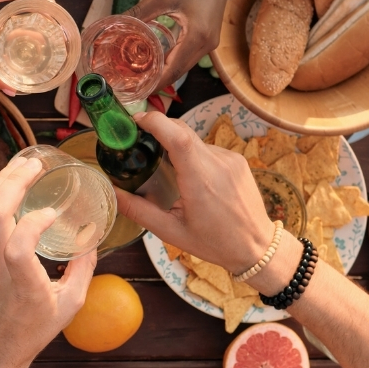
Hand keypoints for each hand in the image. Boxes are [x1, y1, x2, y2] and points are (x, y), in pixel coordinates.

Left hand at [0, 157, 96, 367]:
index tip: (51, 213)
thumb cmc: (30, 333)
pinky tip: (7, 186)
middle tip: (34, 163)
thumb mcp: (68, 307)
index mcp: (22, 287)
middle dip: (12, 182)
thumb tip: (92, 239)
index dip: (33, 223)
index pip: (18, 247)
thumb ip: (83, 271)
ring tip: (20, 165)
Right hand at [115, 112, 273, 274]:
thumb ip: (138, 210)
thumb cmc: (214, 242)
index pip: (177, 136)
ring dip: (178, 147)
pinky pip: (208, 149)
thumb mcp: (171, 231)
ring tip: (169, 171)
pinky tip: (193, 179)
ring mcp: (230, 159)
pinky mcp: (237, 160)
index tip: (136, 120)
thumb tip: (112, 193)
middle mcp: (218, 163)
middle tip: (140, 141)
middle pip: (182, 130)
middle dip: (159, 129)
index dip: (155, 121)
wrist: (256, 247)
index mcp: (200, 180)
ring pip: (195, 140)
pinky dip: (194, 156)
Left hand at [125, 0, 229, 91]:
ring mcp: (210, 43)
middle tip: (137, 85)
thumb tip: (118, 22)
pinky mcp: (208, 38)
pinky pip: (189, 56)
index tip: (140, 91)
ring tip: (145, 76)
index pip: (174, 69)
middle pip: (180, 71)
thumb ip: (141, 12)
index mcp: (197, 37)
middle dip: (159, 80)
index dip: (157, 83)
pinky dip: (174, 61)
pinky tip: (159, 61)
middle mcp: (206, 45)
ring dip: (167, 71)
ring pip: (185, 65)